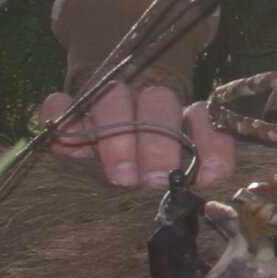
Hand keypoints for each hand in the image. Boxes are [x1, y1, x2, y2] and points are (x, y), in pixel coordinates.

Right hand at [40, 81, 235, 190]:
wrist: (100, 165)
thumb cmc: (149, 180)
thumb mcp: (180, 178)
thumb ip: (202, 171)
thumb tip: (216, 175)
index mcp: (181, 119)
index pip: (202, 116)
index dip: (209, 140)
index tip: (210, 174)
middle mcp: (146, 104)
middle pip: (159, 101)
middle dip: (160, 141)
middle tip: (154, 180)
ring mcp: (105, 105)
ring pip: (114, 96)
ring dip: (118, 132)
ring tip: (120, 176)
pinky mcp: (68, 113)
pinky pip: (60, 104)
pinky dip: (62, 116)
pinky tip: (66, 139)